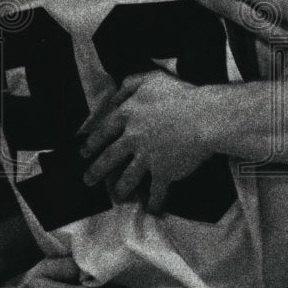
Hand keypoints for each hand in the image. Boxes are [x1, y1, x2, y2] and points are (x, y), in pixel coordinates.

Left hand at [80, 70, 210, 207]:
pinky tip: (152, 209)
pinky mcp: (163, 172)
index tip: (84, 151)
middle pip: (109, 157)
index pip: (103, 131)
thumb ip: (130, 84)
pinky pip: (156, 191)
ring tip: (117, 195)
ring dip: (121, 189)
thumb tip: (115, 96)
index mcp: (128, 115)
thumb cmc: (180, 94)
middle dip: (96, 171)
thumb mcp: (151, 79)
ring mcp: (146, 157)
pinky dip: (154, 202)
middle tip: (89, 179)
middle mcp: (132, 138)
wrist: (203, 117)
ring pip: (128, 177)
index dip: (92, 142)